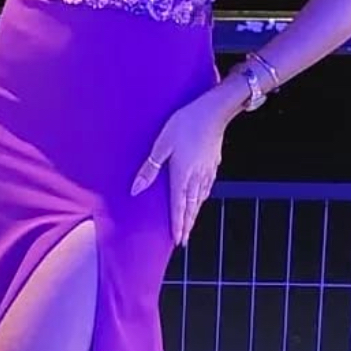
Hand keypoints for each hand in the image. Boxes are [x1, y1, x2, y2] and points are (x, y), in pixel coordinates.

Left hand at [129, 92, 228, 245]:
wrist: (214, 110)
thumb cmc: (185, 123)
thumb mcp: (161, 144)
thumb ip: (149, 168)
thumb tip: (135, 189)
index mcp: (182, 175)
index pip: (178, 206)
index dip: (177, 224)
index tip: (177, 239)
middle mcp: (196, 177)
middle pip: (191, 206)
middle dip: (187, 224)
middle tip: (184, 240)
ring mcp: (207, 171)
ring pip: (200, 198)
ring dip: (195, 213)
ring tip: (191, 224)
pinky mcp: (214, 163)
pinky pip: (207, 187)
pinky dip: (202, 198)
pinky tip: (201, 198)